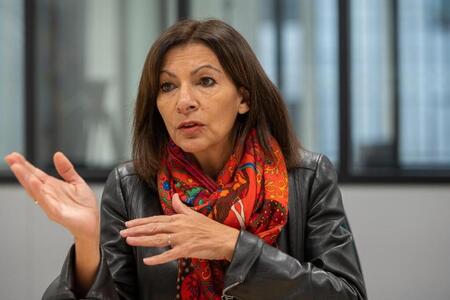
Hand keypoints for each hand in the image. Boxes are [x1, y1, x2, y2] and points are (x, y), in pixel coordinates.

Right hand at [4, 152, 99, 241]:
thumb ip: (66, 169)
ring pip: (35, 190)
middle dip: (20, 170)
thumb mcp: (77, 182)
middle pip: (31, 180)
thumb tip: (57, 154)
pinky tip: (34, 184)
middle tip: (10, 158)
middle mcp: (48, 195)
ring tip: (17, 168)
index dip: (25, 165)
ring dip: (25, 179)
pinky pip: (46, 202)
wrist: (93, 222)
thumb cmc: (84, 205)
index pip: (35, 174)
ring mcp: (50, 204)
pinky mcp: (56, 213)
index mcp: (52, 187)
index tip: (14, 156)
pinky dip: (39, 193)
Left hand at [120, 193, 239, 264]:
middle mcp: (179, 226)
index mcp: (179, 218)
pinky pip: (169, 255)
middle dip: (137, 230)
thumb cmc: (211, 228)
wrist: (226, 239)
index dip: (141, 221)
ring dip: (142, 240)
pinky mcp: (187, 249)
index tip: (128, 223)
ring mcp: (182, 238)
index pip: (156, 219)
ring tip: (129, 241)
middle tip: (122, 232)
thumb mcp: (195, 214)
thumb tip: (175, 195)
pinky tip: (147, 260)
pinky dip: (157, 258)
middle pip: (154, 227)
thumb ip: (182, 206)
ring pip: (158, 239)